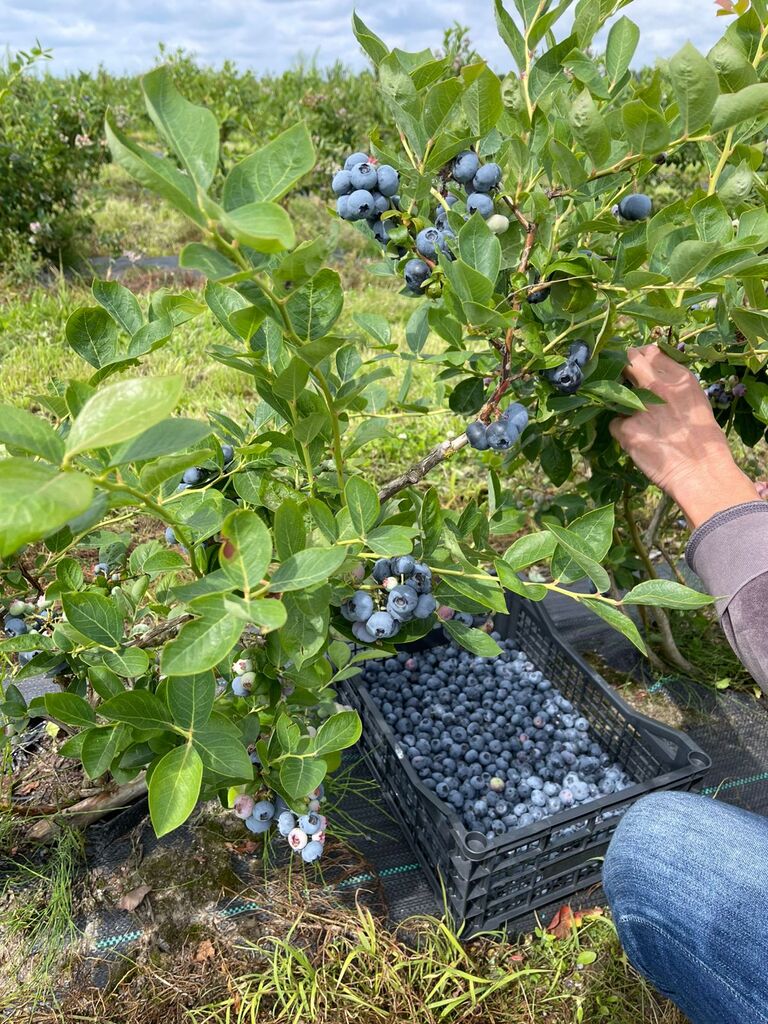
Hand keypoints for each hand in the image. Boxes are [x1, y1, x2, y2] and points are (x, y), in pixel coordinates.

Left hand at [609, 346, 759, 528]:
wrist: (701, 472)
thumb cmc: (704, 441)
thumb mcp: (696, 403)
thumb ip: (674, 387)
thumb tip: (653, 378)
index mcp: (679, 378)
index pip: (650, 352)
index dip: (638, 357)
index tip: (634, 363)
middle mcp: (657, 386)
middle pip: (628, 362)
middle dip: (621, 367)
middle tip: (620, 379)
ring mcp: (639, 407)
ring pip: (615, 392)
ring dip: (618, 401)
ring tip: (637, 419)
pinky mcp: (626, 428)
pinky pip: (614, 423)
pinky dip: (622, 431)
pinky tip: (638, 441)